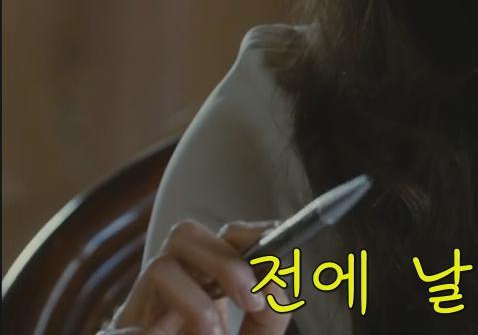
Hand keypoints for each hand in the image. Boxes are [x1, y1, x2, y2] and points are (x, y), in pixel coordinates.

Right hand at [105, 219, 290, 334]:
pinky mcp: (116, 333)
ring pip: (159, 267)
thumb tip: (274, 280)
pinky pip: (117, 325)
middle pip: (185, 236)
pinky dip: (139, 332)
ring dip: (195, 300)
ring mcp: (142, 310)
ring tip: (213, 334)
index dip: (248, 236)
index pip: (221, 237)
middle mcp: (170, 289)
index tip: (277, 255)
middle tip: (250, 299)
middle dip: (225, 260)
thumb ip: (270, 313)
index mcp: (203, 285)